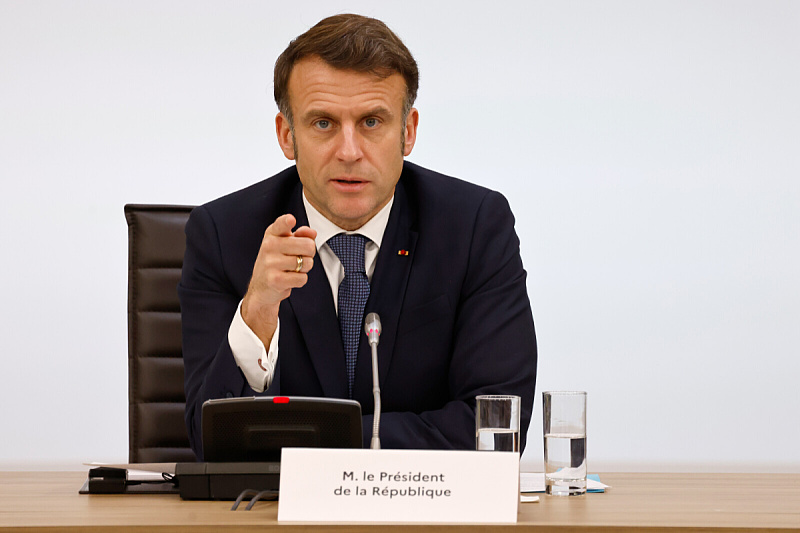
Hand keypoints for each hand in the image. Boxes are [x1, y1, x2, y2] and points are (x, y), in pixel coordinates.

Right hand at [241, 214, 316, 345]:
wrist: (261, 288)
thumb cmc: (276, 263)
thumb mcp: (285, 246)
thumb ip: (300, 236)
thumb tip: (312, 233)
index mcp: (272, 235)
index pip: (280, 224)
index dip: (287, 222)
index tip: (291, 220)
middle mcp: (269, 246)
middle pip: (308, 245)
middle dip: (310, 254)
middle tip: (300, 258)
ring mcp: (270, 263)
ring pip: (307, 263)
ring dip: (305, 268)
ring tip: (292, 269)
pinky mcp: (275, 279)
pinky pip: (302, 278)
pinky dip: (300, 280)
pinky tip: (289, 279)